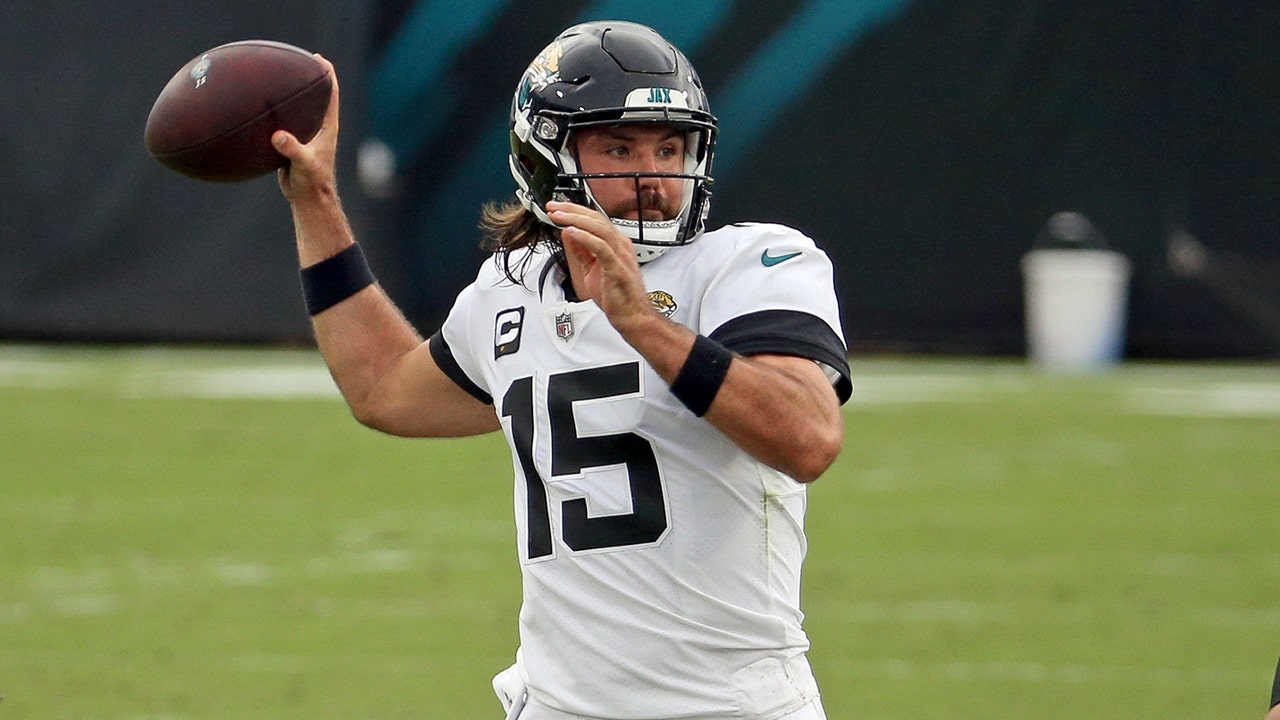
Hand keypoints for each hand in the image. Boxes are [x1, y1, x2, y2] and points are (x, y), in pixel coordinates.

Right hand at [273, 54, 339, 201]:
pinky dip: (274, 113)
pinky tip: (259, 107)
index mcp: (327, 127)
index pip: (331, 94)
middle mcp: (317, 127)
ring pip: (298, 109)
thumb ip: (293, 149)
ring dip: (288, 96)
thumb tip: (278, 137)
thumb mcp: (304, 163)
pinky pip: (283, 122)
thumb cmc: (312, 181)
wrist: (307, 198)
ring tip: (274, 79)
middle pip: (315, 96)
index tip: (318, 58)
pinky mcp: (292, 143)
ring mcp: (305, 134)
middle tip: (293, 59)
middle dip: (307, 78)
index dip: (327, 74)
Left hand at [547, 201, 652, 331]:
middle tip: (553, 207)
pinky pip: (601, 247)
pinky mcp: (617, 267)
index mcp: (615, 244)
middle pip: (596, 218)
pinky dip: (585, 238)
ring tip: (558, 217)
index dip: (573, 211)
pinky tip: (571, 232)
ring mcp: (620, 255)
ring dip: (576, 220)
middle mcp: (619, 245)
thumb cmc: (617, 295)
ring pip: (599, 228)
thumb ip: (580, 251)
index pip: (594, 219)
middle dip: (572, 210)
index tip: (556, 209)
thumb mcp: (590, 268)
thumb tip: (568, 234)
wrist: (631, 315)